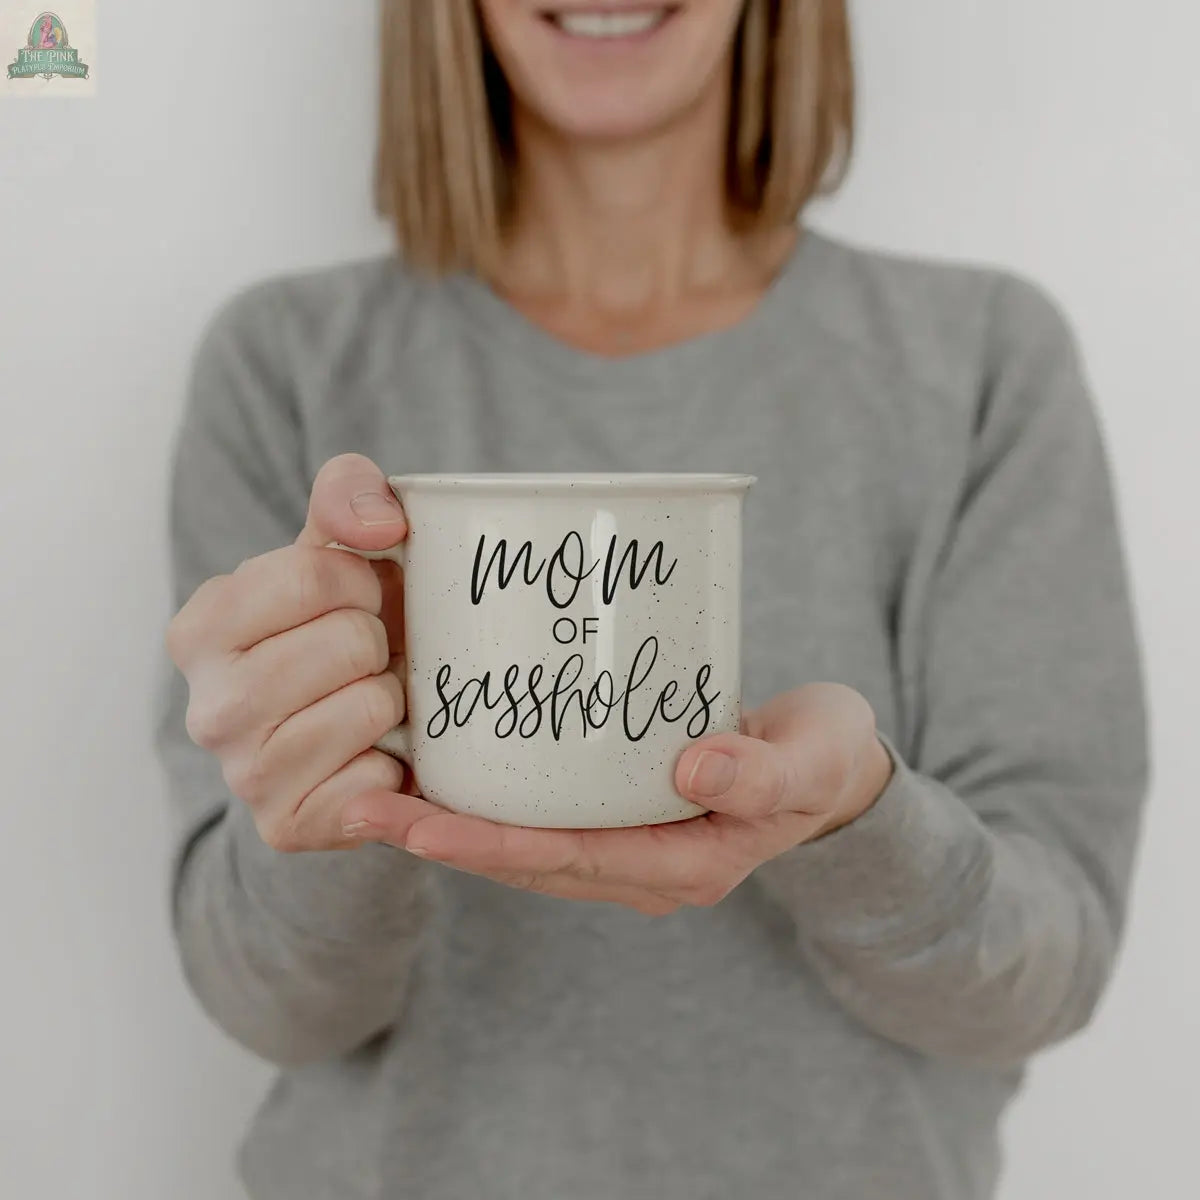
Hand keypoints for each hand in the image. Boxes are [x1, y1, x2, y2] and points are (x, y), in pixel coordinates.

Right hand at [166, 453, 415, 851]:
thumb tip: (383, 526)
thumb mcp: (339, 542)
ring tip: (369, 701)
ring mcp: (244, 775)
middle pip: (351, 642)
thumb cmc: (345, 623)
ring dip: (393, 699)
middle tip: (366, 658)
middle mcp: (208, 707)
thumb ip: (349, 493)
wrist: (354, 723)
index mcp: (201, 626)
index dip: (362, 581)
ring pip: (372, 707)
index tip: (356, 600)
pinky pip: (378, 782)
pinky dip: (396, 764)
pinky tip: (373, 755)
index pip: (316, 575)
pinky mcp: (288, 827)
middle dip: (379, 642)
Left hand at [344, 683, 894, 914]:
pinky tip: (446, 769)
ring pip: (526, 845)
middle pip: (528, 861)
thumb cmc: (825, 762)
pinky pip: (543, 817)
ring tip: (377, 796)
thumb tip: (692, 771)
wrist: (833, 767)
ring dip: (453, 825)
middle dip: (445, 841)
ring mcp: (629, 845)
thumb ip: (761, 774)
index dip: (492, 847)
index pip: (570, 861)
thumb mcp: (812, 763)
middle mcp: (644, 867)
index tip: (421, 826)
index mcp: (683, 866)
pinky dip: (490, 803)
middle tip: (364, 810)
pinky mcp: (620, 812)